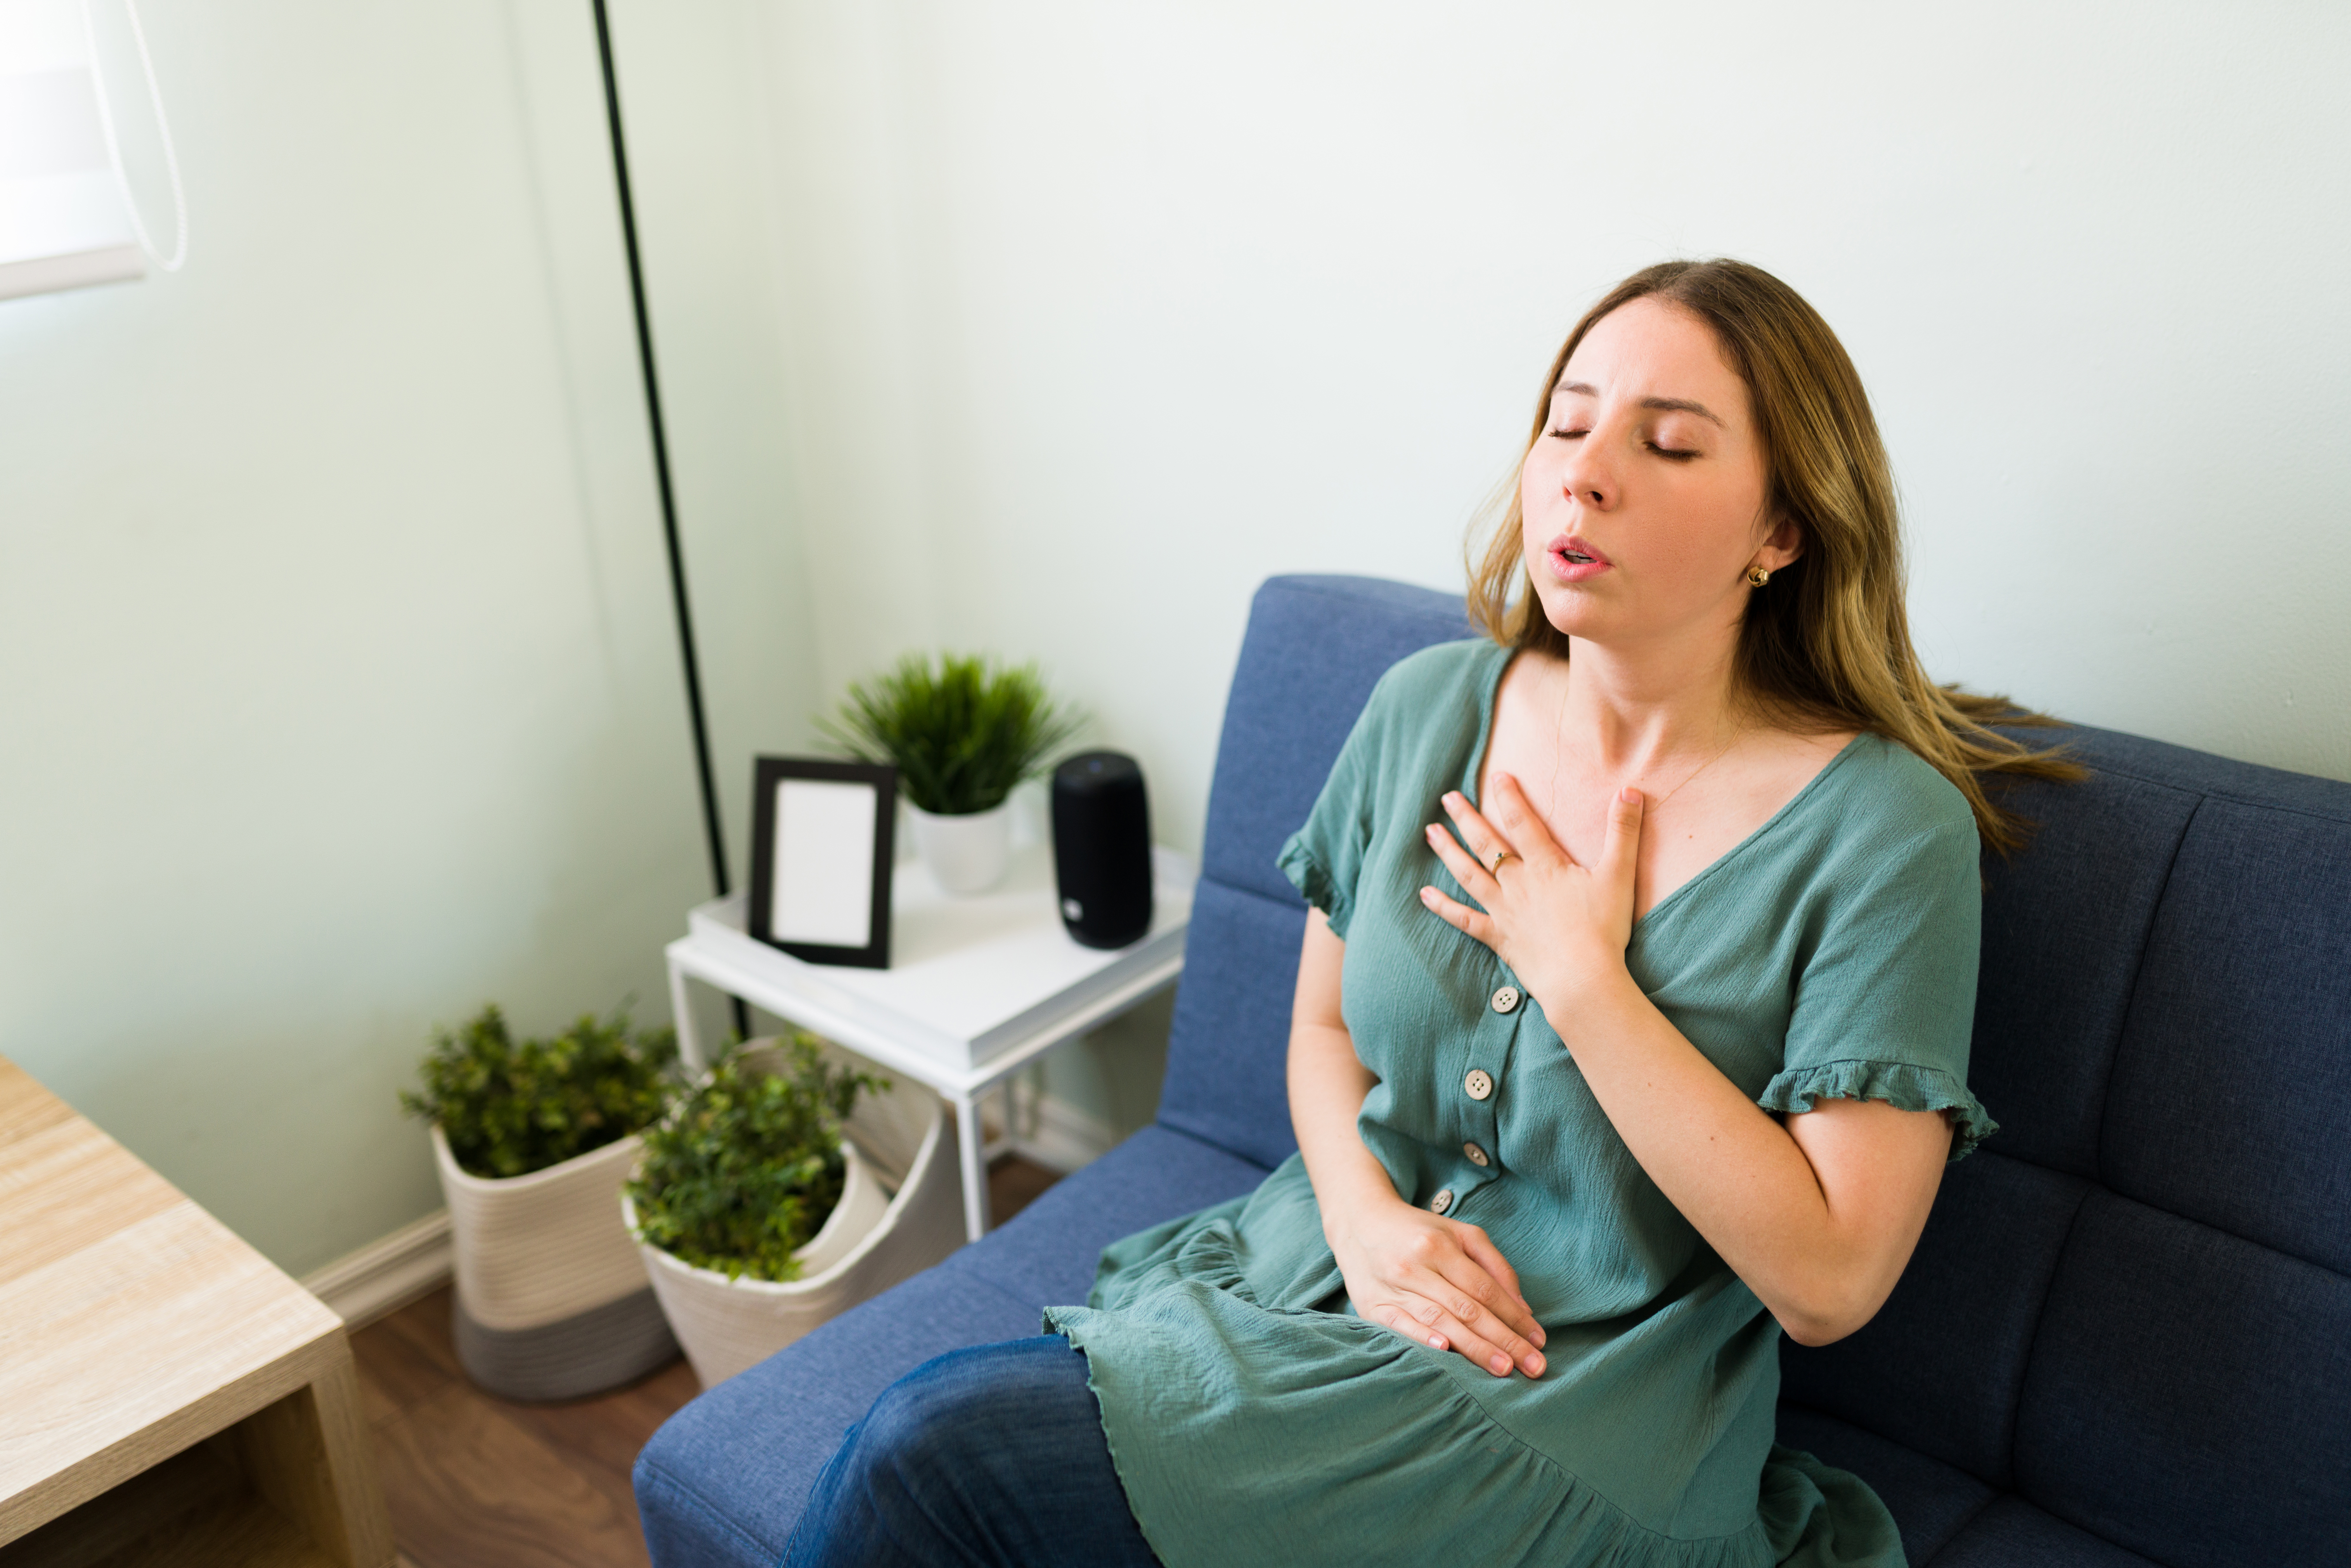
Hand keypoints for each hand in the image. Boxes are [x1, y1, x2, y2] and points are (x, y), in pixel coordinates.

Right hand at [1326, 1188, 1546, 1377]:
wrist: (1359, 1221)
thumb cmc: (1419, 1231)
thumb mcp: (1461, 1233)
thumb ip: (1494, 1266)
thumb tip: (1522, 1308)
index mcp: (1440, 1246)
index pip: (1485, 1289)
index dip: (1514, 1316)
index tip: (1538, 1340)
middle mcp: (1416, 1265)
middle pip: (1467, 1308)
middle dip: (1504, 1340)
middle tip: (1533, 1366)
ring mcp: (1392, 1286)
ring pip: (1440, 1320)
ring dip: (1474, 1348)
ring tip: (1503, 1368)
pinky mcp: (1371, 1304)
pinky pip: (1399, 1325)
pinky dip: (1422, 1338)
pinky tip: (1445, 1351)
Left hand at [1419, 775, 1643, 1012]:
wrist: (1582, 979)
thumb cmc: (1603, 929)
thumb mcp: (1620, 875)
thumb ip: (1624, 832)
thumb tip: (1630, 790)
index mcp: (1545, 866)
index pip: (1523, 822)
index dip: (1510, 796)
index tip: (1497, 775)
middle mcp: (1518, 884)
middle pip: (1486, 844)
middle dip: (1466, 817)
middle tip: (1446, 797)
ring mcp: (1504, 911)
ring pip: (1468, 875)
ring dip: (1447, 852)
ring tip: (1430, 832)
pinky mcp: (1498, 938)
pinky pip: (1464, 920)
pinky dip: (1443, 907)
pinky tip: (1424, 895)